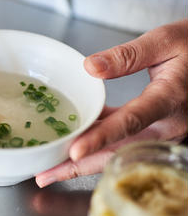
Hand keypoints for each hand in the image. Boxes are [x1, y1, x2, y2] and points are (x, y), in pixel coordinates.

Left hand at [36, 20, 187, 186]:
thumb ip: (128, 55)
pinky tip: (75, 142)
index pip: (130, 122)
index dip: (101, 138)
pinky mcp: (155, 129)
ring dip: (84, 160)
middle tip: (46, 174)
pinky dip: (98, 143)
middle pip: (118, 150)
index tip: (73, 152)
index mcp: (169, 99)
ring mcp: (162, 131)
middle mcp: (167, 124)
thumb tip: (90, 67)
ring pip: (118, 151)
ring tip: (52, 166)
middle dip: (80, 166)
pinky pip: (123, 140)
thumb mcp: (163, 41)